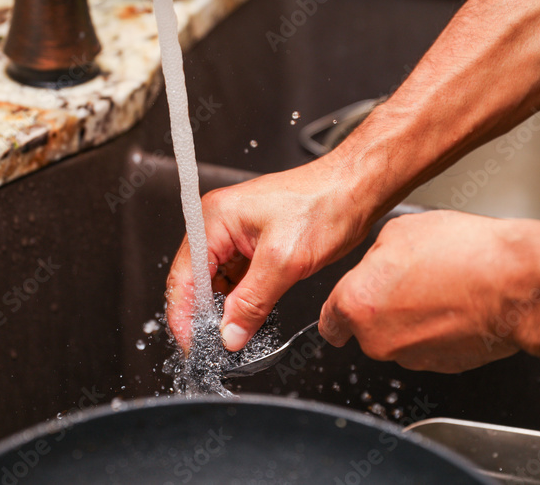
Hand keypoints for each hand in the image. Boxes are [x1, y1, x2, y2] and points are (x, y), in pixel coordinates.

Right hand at [165, 158, 373, 352]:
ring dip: (224, 311)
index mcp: (214, 219)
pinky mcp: (255, 244)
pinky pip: (237, 279)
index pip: (184, 276)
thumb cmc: (324, 205)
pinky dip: (241, 302)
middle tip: (216, 349)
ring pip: (217, 283)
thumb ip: (252, 302)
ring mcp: (236, 234)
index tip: (193, 347)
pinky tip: (249, 320)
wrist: (355, 190)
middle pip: (196, 281)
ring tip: (234, 339)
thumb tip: (230, 334)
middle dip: (204, 317)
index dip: (184, 316)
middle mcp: (219, 224)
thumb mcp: (284, 260)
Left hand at [319, 211, 539, 372]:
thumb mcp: (400, 230)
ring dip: (412, 317)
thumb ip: (373, 256)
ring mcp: (413, 357)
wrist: (518, 284)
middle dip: (382, 306)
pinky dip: (438, 329)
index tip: (347, 305)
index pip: (328, 321)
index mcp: (357, 304)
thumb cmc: (464, 254)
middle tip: (411, 277)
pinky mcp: (445, 367)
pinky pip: (430, 346)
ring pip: (399, 337)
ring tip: (440, 285)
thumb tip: (375, 267)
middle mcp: (378, 339)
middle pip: (366, 327)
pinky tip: (457, 302)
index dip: (340, 309)